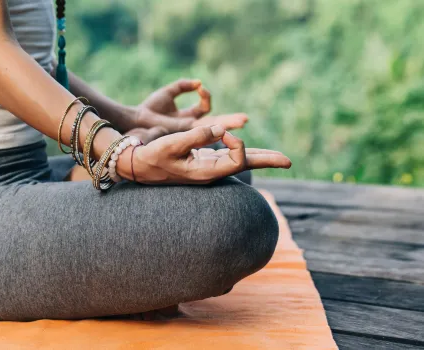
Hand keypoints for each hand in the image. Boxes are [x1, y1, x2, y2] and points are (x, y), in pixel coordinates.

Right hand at [117, 125, 290, 184]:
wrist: (140, 167)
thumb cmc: (153, 157)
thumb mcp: (171, 145)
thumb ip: (196, 136)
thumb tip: (221, 128)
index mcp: (207, 172)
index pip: (237, 158)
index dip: (236, 141)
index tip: (223, 130)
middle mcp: (212, 173)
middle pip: (246, 166)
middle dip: (268, 161)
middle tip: (289, 161)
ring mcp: (209, 168)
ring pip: (240, 162)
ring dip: (260, 157)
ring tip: (279, 159)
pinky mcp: (204, 162)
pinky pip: (230, 158)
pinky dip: (243, 153)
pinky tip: (250, 153)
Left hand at [135, 79, 247, 133]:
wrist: (137, 119)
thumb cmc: (150, 107)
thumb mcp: (169, 92)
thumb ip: (183, 85)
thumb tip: (199, 82)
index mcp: (188, 117)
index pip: (204, 108)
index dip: (205, 96)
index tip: (200, 88)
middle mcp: (191, 126)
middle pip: (215, 123)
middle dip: (230, 121)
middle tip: (245, 119)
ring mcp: (189, 131)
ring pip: (213, 128)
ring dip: (228, 124)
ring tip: (243, 121)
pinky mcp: (185, 133)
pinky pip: (202, 129)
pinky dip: (213, 125)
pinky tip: (222, 123)